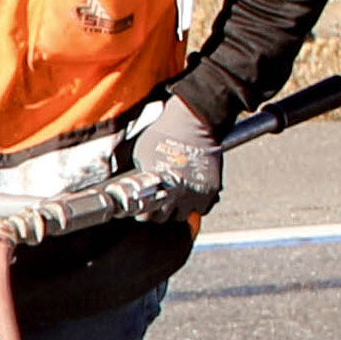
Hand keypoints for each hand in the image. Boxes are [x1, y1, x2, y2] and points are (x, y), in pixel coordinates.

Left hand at [125, 96, 224, 222]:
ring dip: (176, 210)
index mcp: (158, 188)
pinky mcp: (211, 188)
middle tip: (155, 201)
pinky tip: (188, 196)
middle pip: (164, 219)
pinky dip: (195, 206)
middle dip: (157, 212)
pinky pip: (202, 208)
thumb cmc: (164, 132)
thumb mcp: (139, 154)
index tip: (140, 208)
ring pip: (183, 216)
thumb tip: (128, 181)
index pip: (146, 217)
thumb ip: (136, 173)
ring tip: (172, 199)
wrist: (194, 121)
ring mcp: (196, 193)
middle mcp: (178, 195)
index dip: (142, 213)